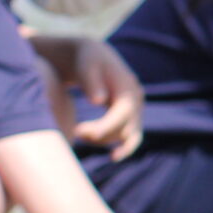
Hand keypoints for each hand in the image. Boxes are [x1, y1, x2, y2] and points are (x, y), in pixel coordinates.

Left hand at [70, 39, 144, 160]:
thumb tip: (99, 100)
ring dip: (104, 140)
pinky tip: (109, 154)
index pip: (123, 113)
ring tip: (78, 133)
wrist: (93, 57)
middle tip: (75, 132)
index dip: (105, 126)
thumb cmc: (87, 61)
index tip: (81, 133)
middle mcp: (137, 100)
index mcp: (128, 88)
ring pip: (127, 136)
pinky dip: (119, 146)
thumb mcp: (86, 66)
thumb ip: (91, 81)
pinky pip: (128, 137)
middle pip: (127, 127)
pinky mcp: (128, 117)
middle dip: (101, 134)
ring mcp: (135, 110)